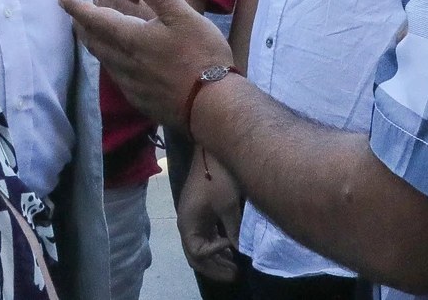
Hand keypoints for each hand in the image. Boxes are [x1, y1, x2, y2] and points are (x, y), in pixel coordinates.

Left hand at [61, 0, 232, 126]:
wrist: (213, 107)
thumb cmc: (201, 56)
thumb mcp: (183, 16)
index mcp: (131, 39)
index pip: (95, 20)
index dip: (78, 9)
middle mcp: (123, 63)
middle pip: (94, 42)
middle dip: (82, 27)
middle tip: (75, 17)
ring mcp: (131, 85)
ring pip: (104, 61)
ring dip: (95, 46)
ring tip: (93, 37)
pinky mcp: (140, 101)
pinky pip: (117, 78)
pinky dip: (111, 65)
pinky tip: (119, 66)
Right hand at [178, 145, 243, 282]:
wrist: (212, 151)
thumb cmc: (217, 177)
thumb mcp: (228, 206)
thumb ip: (233, 231)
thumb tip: (240, 249)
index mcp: (188, 223)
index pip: (196, 253)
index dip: (213, 256)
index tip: (231, 245)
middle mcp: (187, 223)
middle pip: (196, 256)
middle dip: (214, 268)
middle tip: (234, 275)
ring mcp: (193, 218)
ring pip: (201, 247)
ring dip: (216, 259)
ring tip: (235, 267)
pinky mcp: (201, 212)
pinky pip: (206, 236)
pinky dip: (217, 246)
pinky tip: (231, 249)